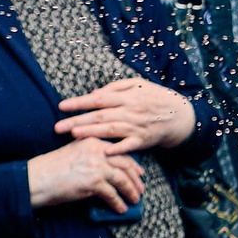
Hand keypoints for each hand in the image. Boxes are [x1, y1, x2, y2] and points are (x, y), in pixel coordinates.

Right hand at [26, 138, 145, 213]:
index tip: (139, 172)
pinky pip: (112, 194)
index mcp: (93, 142)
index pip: (119, 151)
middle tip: (141, 188)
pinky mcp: (93, 182)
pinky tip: (121, 209)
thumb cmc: (50, 169)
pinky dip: (118, 203)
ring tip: (135, 200)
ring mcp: (97, 166)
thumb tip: (107, 169)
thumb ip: (91, 155)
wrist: (35, 179)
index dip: (132, 163)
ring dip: (131, 191)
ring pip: (122, 179)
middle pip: (126, 164)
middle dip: (136, 178)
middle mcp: (98, 151)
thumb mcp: (74, 153)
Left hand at [56, 78, 195, 152]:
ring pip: (110, 129)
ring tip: (73, 134)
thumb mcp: (139, 85)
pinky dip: (118, 149)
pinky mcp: (142, 140)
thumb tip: (94, 93)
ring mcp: (136, 126)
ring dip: (91, 132)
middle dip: (78, 120)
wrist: (179, 115)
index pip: (99, 99)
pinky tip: (105, 152)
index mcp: (128, 96)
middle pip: (100, 115)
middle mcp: (130, 111)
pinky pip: (128, 145)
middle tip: (58, 126)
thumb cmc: (155, 98)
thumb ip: (116, 87)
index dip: (80, 102)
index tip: (62, 106)